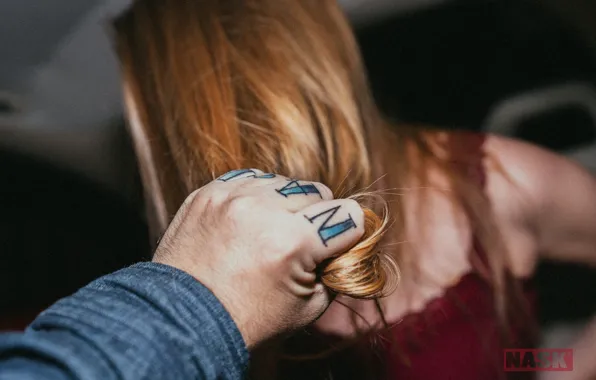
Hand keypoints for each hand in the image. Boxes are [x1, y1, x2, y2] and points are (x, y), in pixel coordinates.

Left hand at [152, 169, 364, 347]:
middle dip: (315, 218)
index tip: (337, 245)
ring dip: (285, 205)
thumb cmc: (249, 320)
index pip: (348, 214)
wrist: (185, 319)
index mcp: (291, 242)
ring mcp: (231, 196)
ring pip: (285, 182)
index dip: (348, 233)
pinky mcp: (209, 191)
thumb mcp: (309, 307)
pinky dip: (257, 198)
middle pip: (318, 192)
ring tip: (268, 234)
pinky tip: (249, 222)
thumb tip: (346, 242)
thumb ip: (337, 268)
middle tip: (297, 244)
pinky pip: (251, 179)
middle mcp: (261, 210)